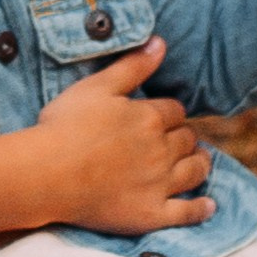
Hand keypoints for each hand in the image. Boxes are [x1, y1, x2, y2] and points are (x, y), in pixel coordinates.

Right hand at [0, 38, 213, 234]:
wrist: (47, 173)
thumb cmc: (65, 126)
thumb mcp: (96, 87)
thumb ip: (131, 66)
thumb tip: (160, 43)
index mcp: (150, 117)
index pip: (173, 110)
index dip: (168, 112)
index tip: (161, 116)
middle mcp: (162, 149)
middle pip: (186, 139)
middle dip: (184, 137)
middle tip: (179, 140)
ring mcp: (159, 184)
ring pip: (194, 171)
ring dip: (200, 164)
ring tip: (200, 162)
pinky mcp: (152, 213)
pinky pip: (186, 213)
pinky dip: (200, 209)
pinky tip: (209, 206)